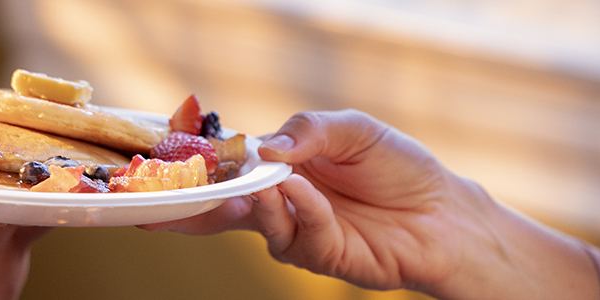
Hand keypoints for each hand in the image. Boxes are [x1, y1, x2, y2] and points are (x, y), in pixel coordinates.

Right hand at [142, 110, 594, 297]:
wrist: (444, 212)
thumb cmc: (398, 167)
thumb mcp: (353, 129)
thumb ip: (307, 130)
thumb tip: (264, 148)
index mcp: (278, 169)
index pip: (225, 169)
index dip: (191, 170)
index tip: (155, 169)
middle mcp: (278, 204)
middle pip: (219, 209)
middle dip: (187, 207)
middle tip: (161, 201)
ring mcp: (295, 233)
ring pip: (257, 221)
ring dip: (260, 200)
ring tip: (273, 183)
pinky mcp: (318, 257)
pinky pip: (296, 233)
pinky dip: (300, 210)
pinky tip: (309, 193)